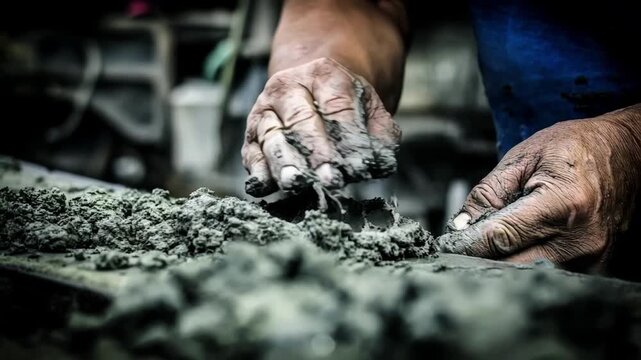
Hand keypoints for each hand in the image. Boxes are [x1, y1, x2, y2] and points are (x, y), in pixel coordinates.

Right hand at [241, 57, 400, 196]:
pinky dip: (257, 170)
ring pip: (272, 135)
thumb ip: (381, 133)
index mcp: (324, 75)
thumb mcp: (370, 108)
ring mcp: (266, 110)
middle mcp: (288, 87)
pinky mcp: (251, 134)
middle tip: (330, 179)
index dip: (348, 137)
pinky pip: (251, 152)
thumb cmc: (345, 105)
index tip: (360, 167)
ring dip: (284, 162)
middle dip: (317, 152)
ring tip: (295, 184)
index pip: (338, 106)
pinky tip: (264, 187)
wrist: (309, 89)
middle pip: (301, 120)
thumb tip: (382, 163)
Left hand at [438, 110, 640, 268]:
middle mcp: (578, 238)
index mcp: (562, 204)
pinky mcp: (593, 266)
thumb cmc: (576, 149)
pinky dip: (523, 266)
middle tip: (459, 248)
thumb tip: (460, 226)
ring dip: (500, 265)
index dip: (466, 244)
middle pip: (511, 266)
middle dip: (478, 259)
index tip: (444, 246)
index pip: (500, 237)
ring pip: (526, 275)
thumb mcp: (523, 159)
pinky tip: (513, 251)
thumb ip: (488, 194)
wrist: (627, 153)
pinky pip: (546, 275)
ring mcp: (589, 257)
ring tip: (486, 246)